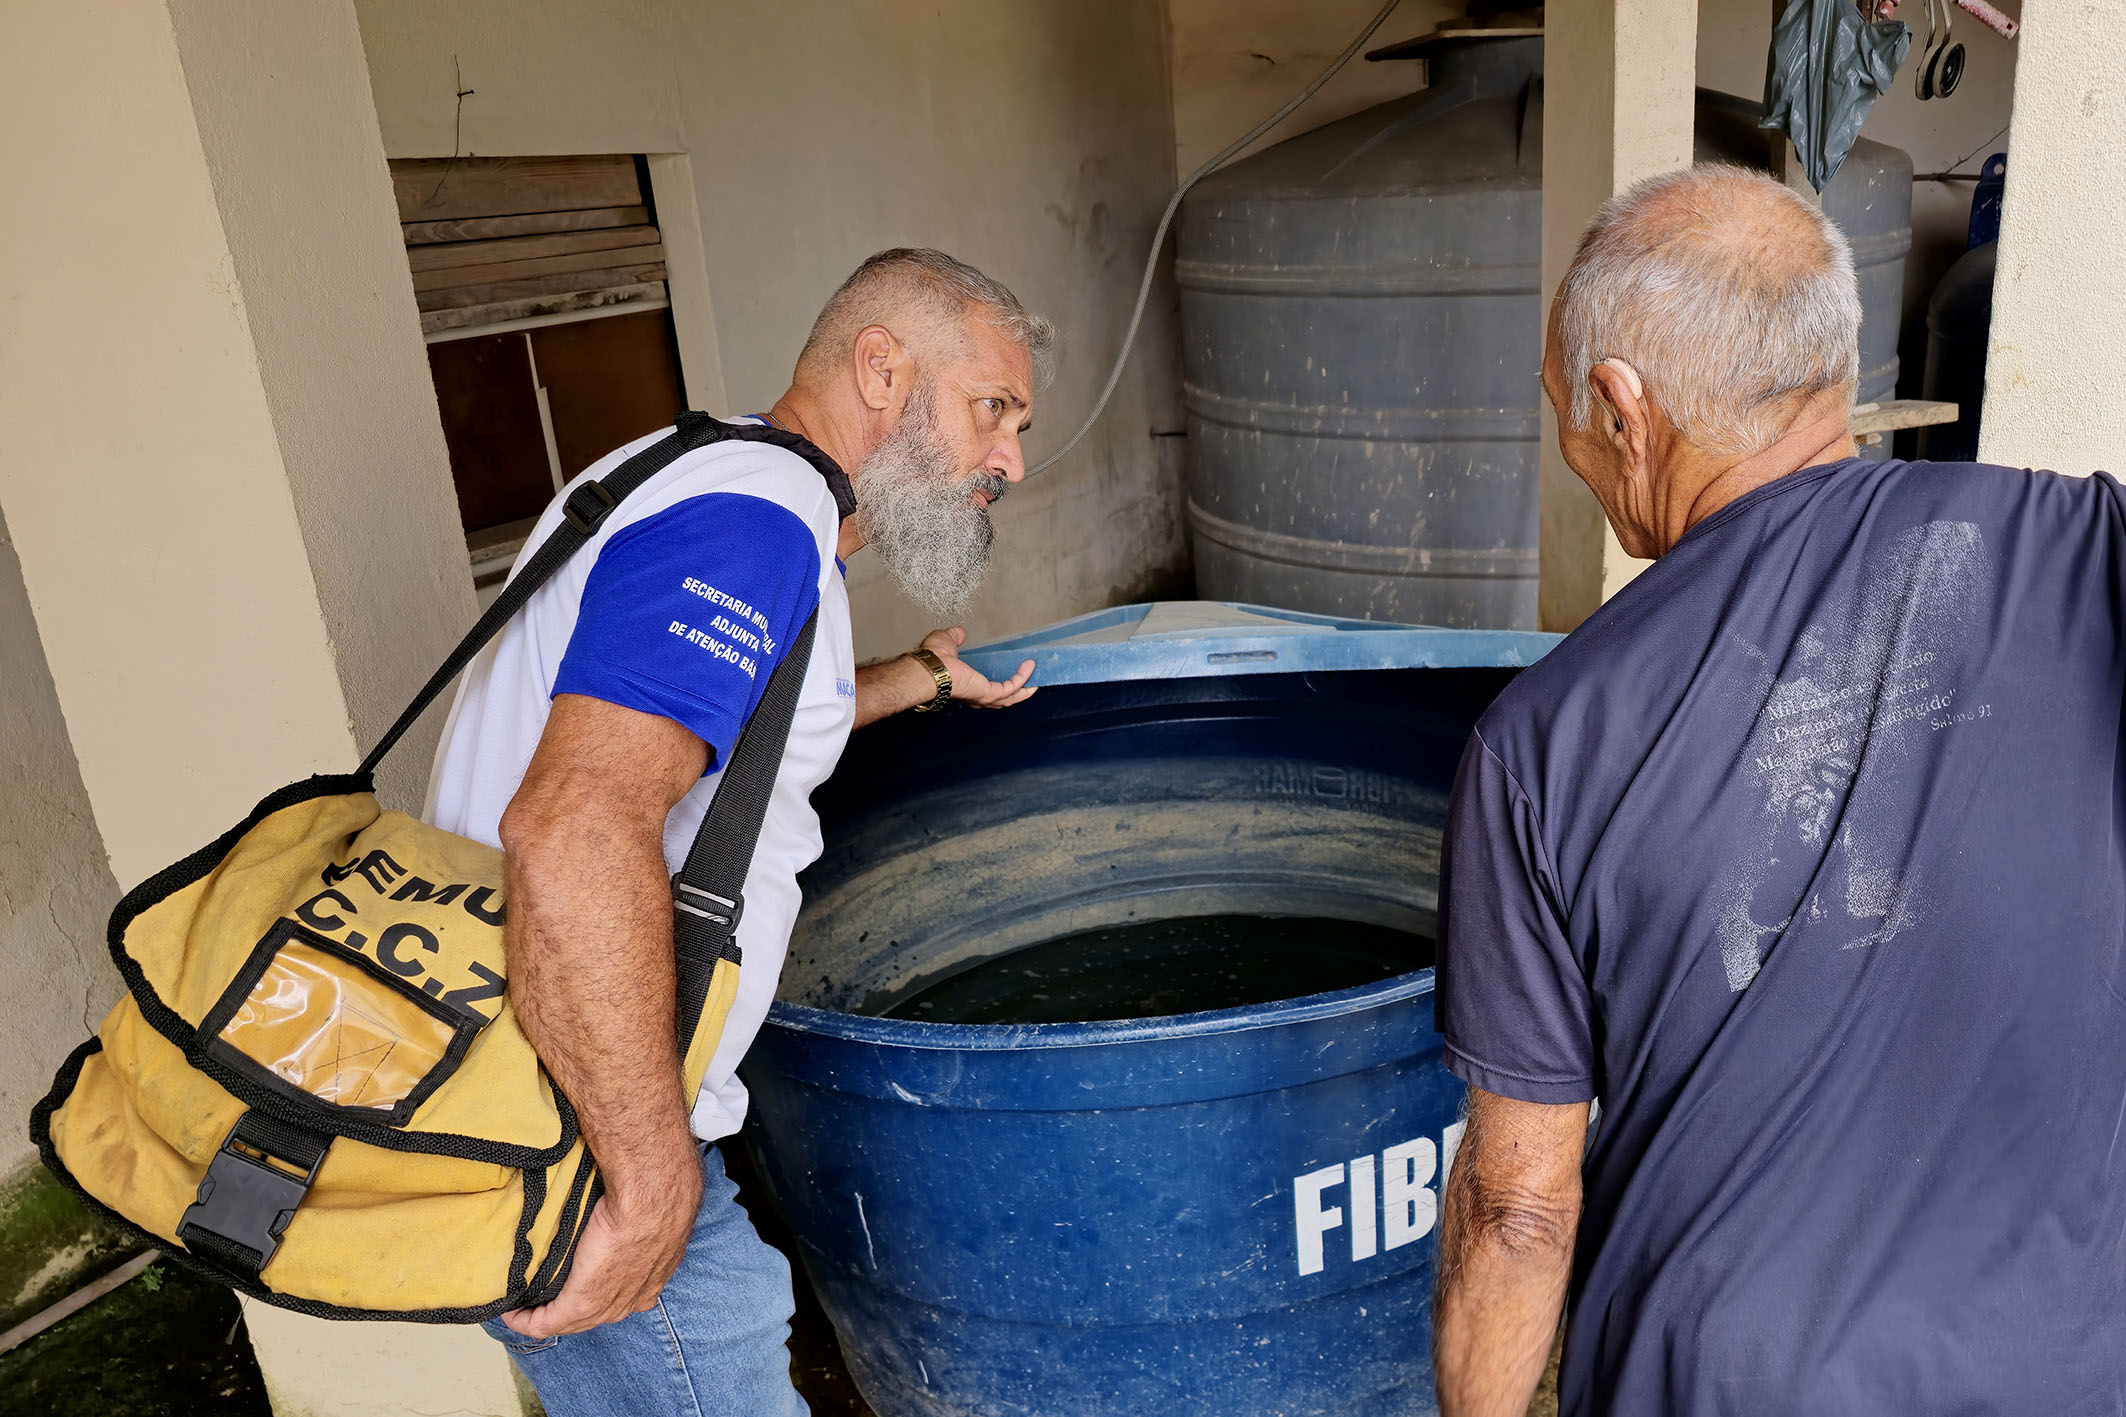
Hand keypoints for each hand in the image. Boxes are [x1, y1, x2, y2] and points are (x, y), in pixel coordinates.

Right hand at [503, 1152, 701, 1337]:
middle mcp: (632, 1300)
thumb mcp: (644, 1215)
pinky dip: (525, 1319)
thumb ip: (629, 1220)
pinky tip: (510, 1311)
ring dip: (539, 1314)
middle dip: (562, 1307)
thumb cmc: (651, 1193)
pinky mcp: (583, 1303)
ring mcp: (608, 1306)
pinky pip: (547, 1322)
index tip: (567, 1281)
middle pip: (590, 1315)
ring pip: (567, 1321)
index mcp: (650, 1280)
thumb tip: (611, 1205)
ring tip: (519, 1303)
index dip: (590, 1289)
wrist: (651, 1198)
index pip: (615, 1297)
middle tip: (536, 1295)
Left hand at [921, 627, 1035, 707]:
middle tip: (1029, 679)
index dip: (997, 680)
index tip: (1008, 670)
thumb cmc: (932, 659)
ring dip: (1025, 687)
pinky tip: (1030, 666)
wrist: (930, 668)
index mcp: (964, 683)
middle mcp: (973, 693)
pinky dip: (1022, 677)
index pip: (984, 686)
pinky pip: (1011, 688)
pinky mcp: (988, 694)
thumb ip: (954, 637)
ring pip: (1010, 697)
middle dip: (1017, 690)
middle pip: (1001, 697)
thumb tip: (960, 632)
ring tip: (1036, 676)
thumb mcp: (946, 640)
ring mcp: (981, 696)